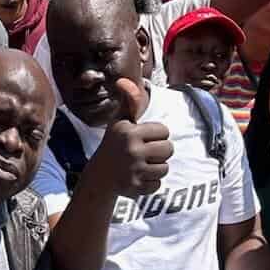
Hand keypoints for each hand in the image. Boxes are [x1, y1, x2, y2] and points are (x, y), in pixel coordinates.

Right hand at [84, 78, 172, 198]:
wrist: (100, 177)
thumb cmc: (114, 144)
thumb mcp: (120, 121)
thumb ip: (129, 102)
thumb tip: (124, 81)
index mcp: (130, 132)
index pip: (164, 131)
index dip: (156, 135)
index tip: (142, 139)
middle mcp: (132, 150)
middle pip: (169, 149)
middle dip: (160, 152)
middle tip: (144, 154)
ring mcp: (134, 170)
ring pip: (165, 168)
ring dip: (156, 168)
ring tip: (141, 166)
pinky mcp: (135, 188)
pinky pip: (158, 185)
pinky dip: (150, 183)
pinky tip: (138, 178)